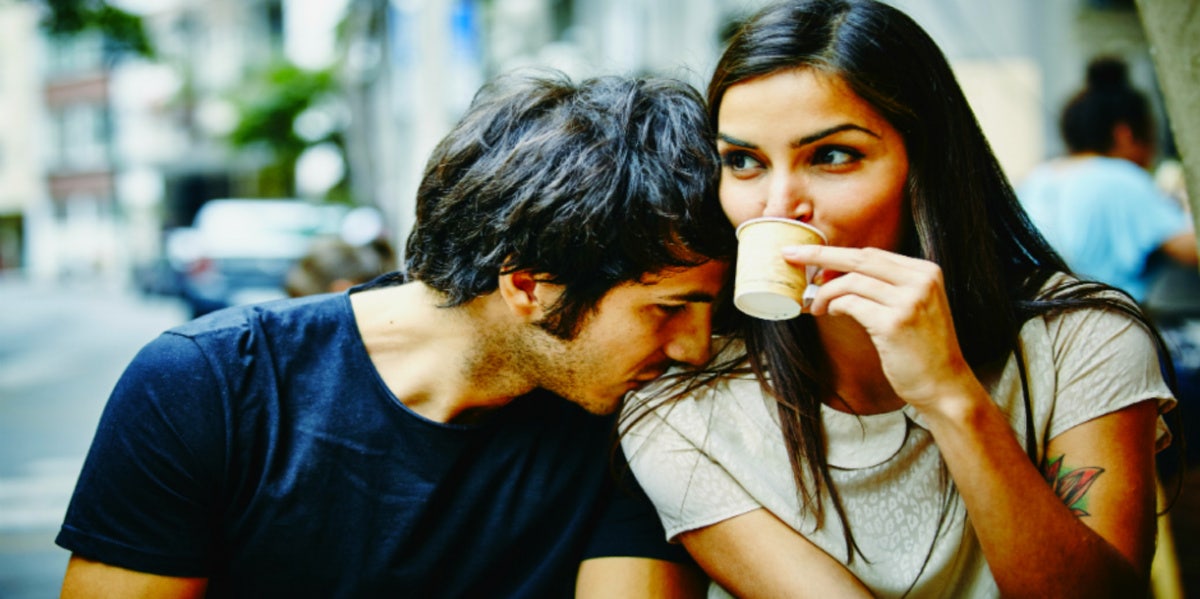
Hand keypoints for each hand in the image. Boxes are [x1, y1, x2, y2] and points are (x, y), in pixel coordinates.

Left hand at [783, 245, 978, 411]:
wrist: (944, 385)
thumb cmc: (922, 349)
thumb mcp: (914, 306)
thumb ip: (887, 286)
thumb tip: (837, 272)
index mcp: (925, 272)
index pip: (872, 254)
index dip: (837, 255)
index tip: (810, 256)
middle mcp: (920, 281)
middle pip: (859, 258)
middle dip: (819, 256)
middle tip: (791, 256)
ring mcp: (909, 301)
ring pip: (851, 282)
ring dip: (825, 293)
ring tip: (816, 306)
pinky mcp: (894, 323)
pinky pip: (851, 304)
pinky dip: (834, 305)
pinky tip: (830, 312)